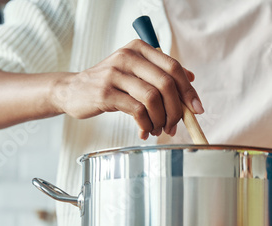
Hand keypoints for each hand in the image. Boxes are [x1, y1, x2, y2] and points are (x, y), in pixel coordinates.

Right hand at [51, 39, 203, 139]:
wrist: (74, 90)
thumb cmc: (110, 83)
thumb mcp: (136, 72)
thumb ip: (161, 73)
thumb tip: (191, 79)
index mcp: (140, 49)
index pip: (173, 67)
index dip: (189, 90)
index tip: (197, 109)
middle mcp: (128, 56)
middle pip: (166, 84)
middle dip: (176, 110)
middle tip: (175, 126)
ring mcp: (115, 74)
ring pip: (152, 99)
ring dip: (161, 119)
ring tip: (158, 129)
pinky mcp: (105, 93)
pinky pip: (137, 111)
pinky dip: (146, 125)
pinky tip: (144, 130)